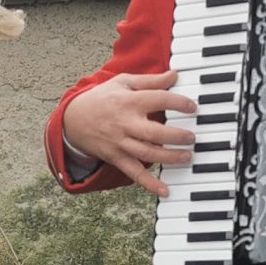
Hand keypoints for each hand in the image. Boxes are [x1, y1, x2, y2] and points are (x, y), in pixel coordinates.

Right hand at [60, 69, 195, 196]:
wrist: (72, 119)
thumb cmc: (101, 98)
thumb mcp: (123, 82)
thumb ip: (150, 80)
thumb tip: (174, 75)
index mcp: (128, 101)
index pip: (158, 100)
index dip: (178, 103)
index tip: (192, 107)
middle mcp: (125, 123)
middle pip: (154, 132)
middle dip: (176, 136)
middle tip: (192, 137)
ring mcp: (120, 143)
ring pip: (147, 153)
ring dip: (169, 157)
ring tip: (187, 156)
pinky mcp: (116, 158)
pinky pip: (134, 173)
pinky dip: (149, 183)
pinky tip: (164, 190)